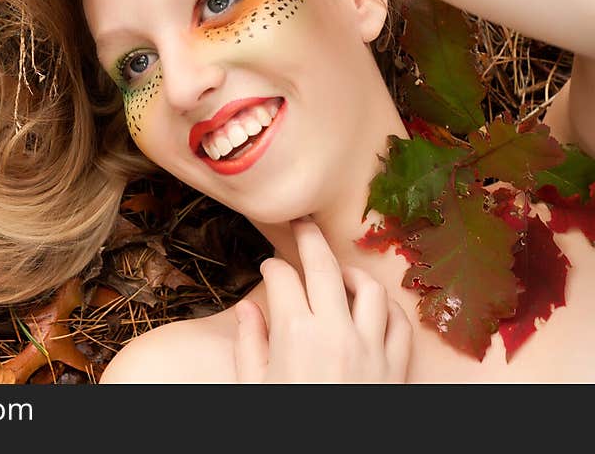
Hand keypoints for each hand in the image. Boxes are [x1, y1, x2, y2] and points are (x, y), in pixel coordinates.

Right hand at [234, 218, 411, 382]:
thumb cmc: (286, 421)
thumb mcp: (253, 387)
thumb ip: (249, 344)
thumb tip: (246, 308)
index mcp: (295, 335)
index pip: (282, 278)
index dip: (272, 267)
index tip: (270, 268)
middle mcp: (335, 334)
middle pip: (324, 267)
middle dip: (310, 237)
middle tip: (302, 223)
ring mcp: (370, 350)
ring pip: (370, 289)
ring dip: (352, 272)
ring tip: (338, 271)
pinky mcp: (395, 370)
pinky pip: (399, 324)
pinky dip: (388, 309)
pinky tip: (373, 306)